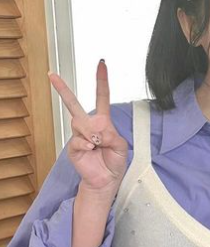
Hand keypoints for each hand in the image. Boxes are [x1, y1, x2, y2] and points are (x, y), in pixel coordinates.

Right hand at [50, 60, 127, 194]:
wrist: (106, 181)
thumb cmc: (114, 162)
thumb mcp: (121, 147)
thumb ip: (112, 136)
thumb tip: (98, 131)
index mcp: (103, 122)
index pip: (101, 98)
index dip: (101, 81)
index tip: (101, 65)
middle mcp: (89, 126)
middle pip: (74, 105)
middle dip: (63, 89)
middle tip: (52, 75)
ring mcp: (79, 136)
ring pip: (80, 124)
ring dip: (91, 134)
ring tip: (98, 145)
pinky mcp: (73, 147)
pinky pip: (78, 140)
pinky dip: (87, 145)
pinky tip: (92, 150)